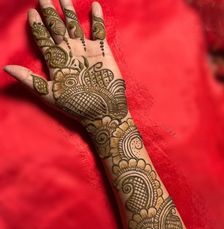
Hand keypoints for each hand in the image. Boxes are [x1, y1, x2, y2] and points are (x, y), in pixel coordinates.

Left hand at [4, 0, 127, 122]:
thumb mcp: (50, 94)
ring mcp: (85, 50)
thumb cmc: (77, 106)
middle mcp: (69, 53)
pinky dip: (97, 19)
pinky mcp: (102, 51)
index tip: (31, 12)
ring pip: (75, 25)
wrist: (103, 111)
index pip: (43, 39)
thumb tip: (6, 68)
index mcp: (56, 62)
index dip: (37, 26)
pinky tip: (94, 5)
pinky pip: (99, 31)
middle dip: (50, 12)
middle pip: (57, 28)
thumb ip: (30, 80)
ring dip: (69, 11)